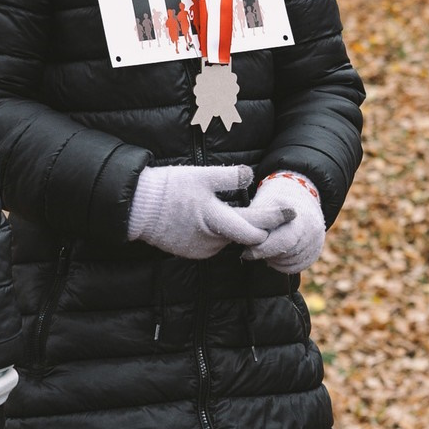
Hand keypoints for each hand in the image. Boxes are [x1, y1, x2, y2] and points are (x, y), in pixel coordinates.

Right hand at [127, 164, 266, 259]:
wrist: (137, 207)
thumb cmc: (169, 188)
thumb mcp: (201, 176)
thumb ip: (229, 177)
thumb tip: (251, 175)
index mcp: (216, 221)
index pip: (254, 230)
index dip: (274, 221)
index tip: (291, 212)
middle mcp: (211, 241)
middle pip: (245, 236)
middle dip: (261, 225)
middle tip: (275, 212)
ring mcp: (201, 250)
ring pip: (230, 239)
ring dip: (237, 228)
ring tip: (237, 209)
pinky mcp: (192, 252)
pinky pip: (215, 243)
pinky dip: (220, 232)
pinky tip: (214, 218)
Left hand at [239, 173, 326, 273]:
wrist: (298, 199)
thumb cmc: (275, 202)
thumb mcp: (263, 203)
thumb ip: (254, 221)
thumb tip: (240, 237)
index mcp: (299, 215)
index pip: (282, 242)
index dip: (262, 249)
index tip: (246, 251)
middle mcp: (311, 229)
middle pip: (286, 254)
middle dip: (266, 254)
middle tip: (252, 251)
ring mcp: (315, 241)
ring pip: (289, 263)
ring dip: (273, 259)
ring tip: (265, 247)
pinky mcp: (314, 253)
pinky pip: (295, 267)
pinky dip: (282, 264)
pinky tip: (275, 253)